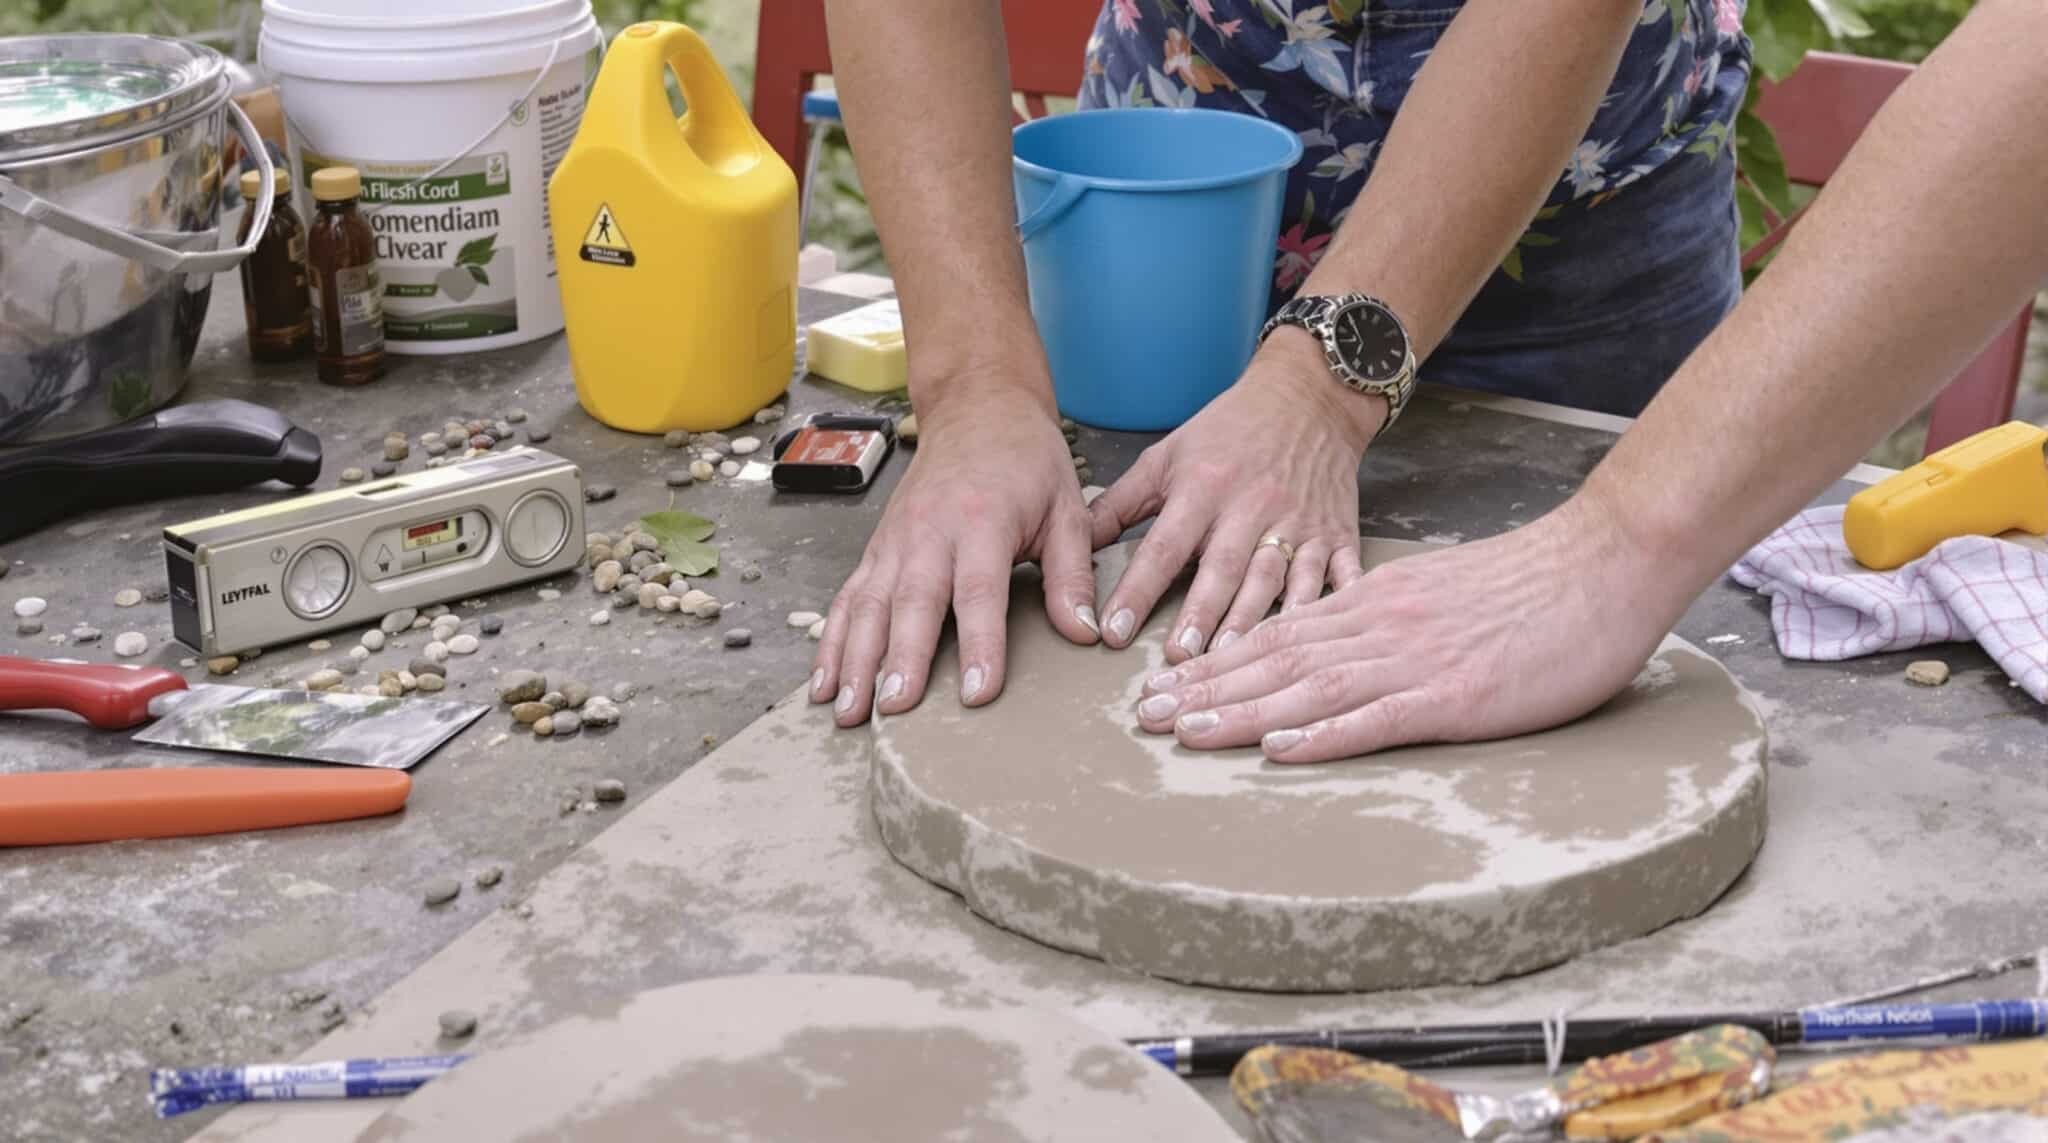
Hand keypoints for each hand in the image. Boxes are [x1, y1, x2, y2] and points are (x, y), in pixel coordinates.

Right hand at [813, 384, 1098, 725]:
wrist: (978, 408)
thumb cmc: (1026, 461)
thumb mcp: (1067, 508)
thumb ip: (1071, 574)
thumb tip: (1084, 632)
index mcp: (983, 520)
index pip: (979, 591)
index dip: (978, 643)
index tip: (976, 692)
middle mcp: (929, 531)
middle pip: (912, 602)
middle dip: (900, 659)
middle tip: (895, 710)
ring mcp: (894, 541)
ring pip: (867, 606)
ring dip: (854, 661)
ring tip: (849, 713)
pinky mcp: (876, 550)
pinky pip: (847, 600)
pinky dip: (831, 643)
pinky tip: (825, 684)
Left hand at [1087, 329, 1384, 663]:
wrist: (1309, 398)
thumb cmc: (1231, 430)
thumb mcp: (1167, 455)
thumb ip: (1121, 504)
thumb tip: (1074, 543)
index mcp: (1204, 487)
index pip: (1164, 547)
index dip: (1138, 590)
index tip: (1114, 632)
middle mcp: (1251, 506)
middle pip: (1223, 568)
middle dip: (1200, 615)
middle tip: (1179, 659)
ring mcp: (1298, 521)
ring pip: (1274, 578)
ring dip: (1252, 619)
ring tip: (1231, 658)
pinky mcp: (1336, 534)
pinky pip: (1336, 573)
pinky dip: (1330, 602)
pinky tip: (1316, 634)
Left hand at [1132, 497, 1687, 760]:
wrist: (1604, 563)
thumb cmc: (1532, 586)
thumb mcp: (1440, 591)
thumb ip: (1389, 616)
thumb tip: (1343, 643)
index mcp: (1374, 601)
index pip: (1278, 632)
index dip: (1215, 659)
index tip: (1166, 683)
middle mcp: (1380, 626)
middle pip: (1275, 659)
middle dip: (1206, 689)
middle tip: (1145, 717)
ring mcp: (1415, 659)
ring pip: (1309, 687)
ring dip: (1243, 712)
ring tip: (1186, 733)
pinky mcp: (1455, 692)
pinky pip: (1377, 716)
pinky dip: (1325, 734)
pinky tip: (1280, 749)